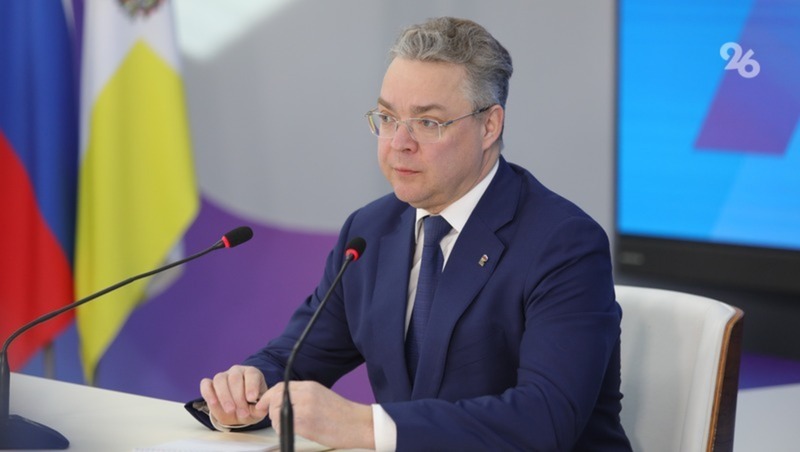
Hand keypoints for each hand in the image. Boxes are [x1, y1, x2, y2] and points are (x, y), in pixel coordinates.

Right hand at [200, 365, 268, 426]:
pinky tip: (213, 403)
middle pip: (234, 378)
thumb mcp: (258, 410)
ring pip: (220, 379)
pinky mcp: (210, 384)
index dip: (251, 386)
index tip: (251, 399)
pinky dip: (208, 393)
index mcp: (252, 374)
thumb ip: (259, 410)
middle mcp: (237, 372)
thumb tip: (260, 408)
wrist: (238, 410)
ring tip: (230, 410)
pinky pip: (206, 384)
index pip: (251, 374)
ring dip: (224, 396)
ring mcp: (223, 376)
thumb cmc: (251, 407)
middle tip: (242, 412)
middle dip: (238, 397)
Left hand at [257, 380, 374, 449]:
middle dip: (268, 409)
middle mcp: (305, 393)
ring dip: (276, 421)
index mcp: (310, 386)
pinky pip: (282, 424)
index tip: (263, 405)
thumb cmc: (342, 415)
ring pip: (276, 411)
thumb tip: (283, 403)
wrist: (358, 424)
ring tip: (288, 427)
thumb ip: (303, 396)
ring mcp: (304, 407)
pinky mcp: (304, 421)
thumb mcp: (321, 396)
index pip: (280, 387)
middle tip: (270, 418)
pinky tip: (292, 431)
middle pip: (274, 397)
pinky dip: (282, 429)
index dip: (268, 396)